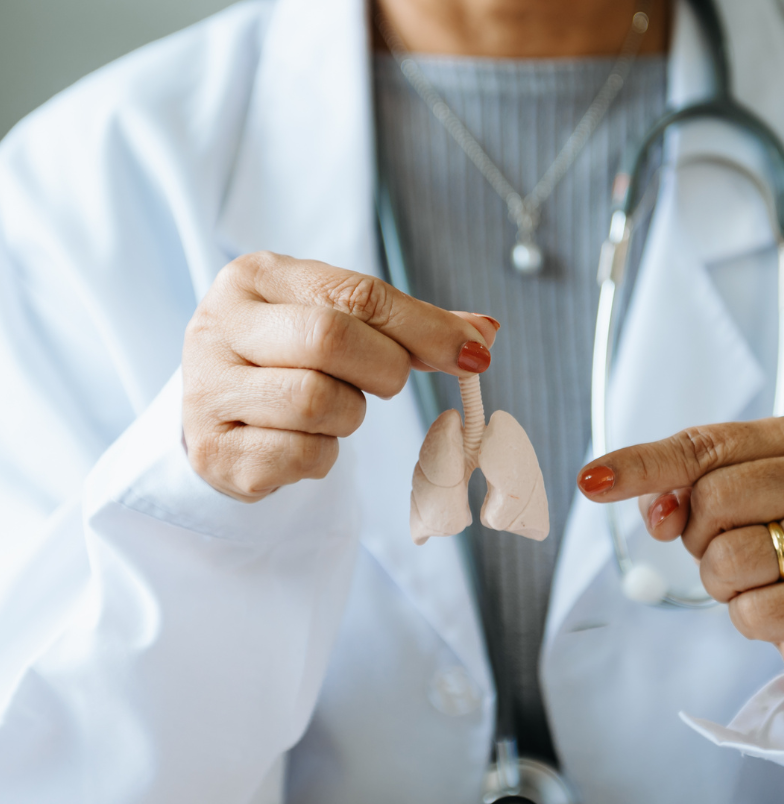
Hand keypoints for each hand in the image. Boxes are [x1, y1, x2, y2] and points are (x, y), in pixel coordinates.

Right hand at [183, 252, 498, 500]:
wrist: (214, 417)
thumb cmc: (287, 360)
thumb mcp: (336, 322)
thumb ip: (408, 325)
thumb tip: (486, 332)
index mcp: (255, 277)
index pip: (354, 294)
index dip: (424, 327)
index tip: (474, 355)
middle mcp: (219, 326)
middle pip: (330, 340)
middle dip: (383, 369)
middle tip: (386, 382)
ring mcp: (208, 391)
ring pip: (318, 403)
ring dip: (350, 415)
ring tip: (333, 408)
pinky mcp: (215, 454)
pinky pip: (304, 456)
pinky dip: (324, 455)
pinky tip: (305, 441)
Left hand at [577, 418, 783, 751]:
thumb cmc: (782, 548)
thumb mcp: (730, 505)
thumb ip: (678, 490)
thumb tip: (639, 502)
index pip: (701, 446)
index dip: (640, 465)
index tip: (590, 481)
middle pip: (711, 501)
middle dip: (700, 538)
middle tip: (733, 547)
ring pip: (728, 559)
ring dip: (724, 583)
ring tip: (762, 579)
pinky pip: (754, 611)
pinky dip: (750, 619)